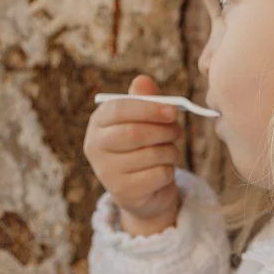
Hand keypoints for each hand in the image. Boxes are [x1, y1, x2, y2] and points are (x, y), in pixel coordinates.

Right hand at [83, 74, 182, 227]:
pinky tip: (163, 171)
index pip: (118, 110)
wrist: (142, 190)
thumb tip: (143, 80)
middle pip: (133, 133)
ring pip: (150, 155)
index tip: (173, 110)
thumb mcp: (143, 120)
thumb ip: (144, 99)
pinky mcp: (124, 193)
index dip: (148, 108)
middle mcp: (95, 148)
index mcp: (97, 124)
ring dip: (170, 151)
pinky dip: (169, 171)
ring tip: (171, 151)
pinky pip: (158, 175)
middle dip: (162, 130)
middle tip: (178, 131)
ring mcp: (107, 173)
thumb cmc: (142, 146)